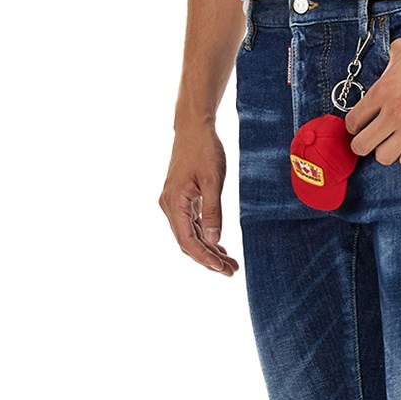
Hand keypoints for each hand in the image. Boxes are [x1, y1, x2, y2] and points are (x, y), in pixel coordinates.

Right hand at [159, 124, 238, 275]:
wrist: (194, 128)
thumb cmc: (204, 150)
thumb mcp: (212, 181)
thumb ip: (213, 212)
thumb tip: (213, 241)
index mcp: (174, 202)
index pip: (187, 240)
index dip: (204, 258)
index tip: (221, 268)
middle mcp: (169, 206)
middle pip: (187, 242)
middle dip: (208, 259)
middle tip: (231, 271)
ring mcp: (174, 203)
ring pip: (189, 235)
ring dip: (207, 250)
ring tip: (229, 263)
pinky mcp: (181, 199)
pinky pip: (190, 224)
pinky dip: (204, 237)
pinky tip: (218, 246)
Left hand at [344, 37, 400, 167]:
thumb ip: (386, 66)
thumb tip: (383, 75)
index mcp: (383, 90)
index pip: (353, 121)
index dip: (353, 125)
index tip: (360, 124)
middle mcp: (394, 113)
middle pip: (362, 146)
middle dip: (362, 143)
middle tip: (370, 138)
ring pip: (383, 157)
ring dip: (385, 150)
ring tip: (393, 141)